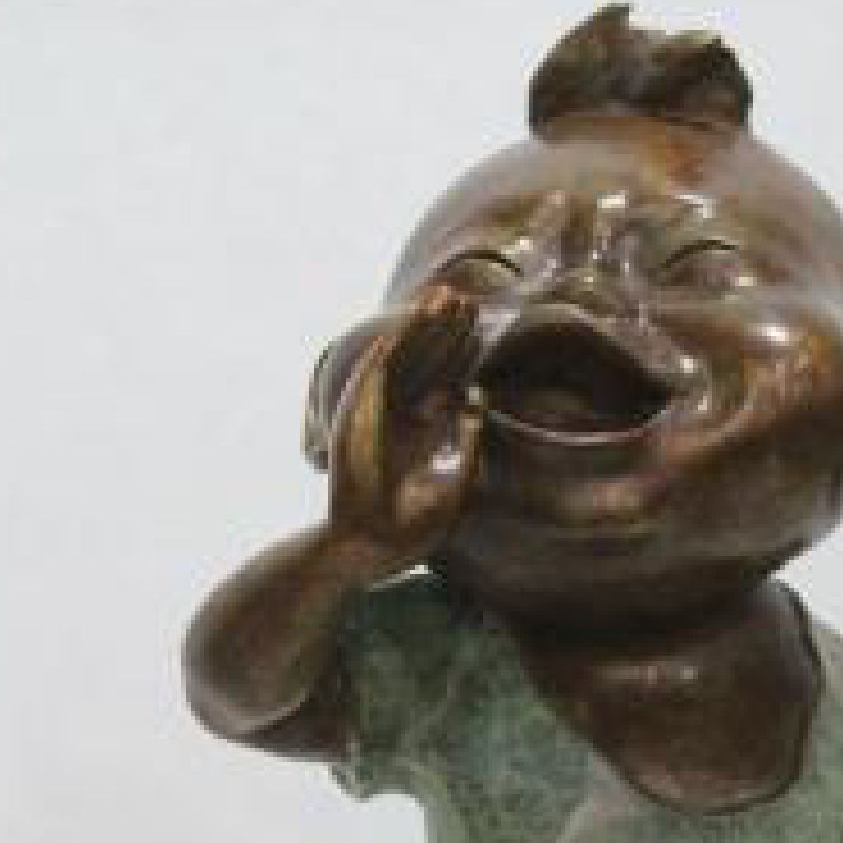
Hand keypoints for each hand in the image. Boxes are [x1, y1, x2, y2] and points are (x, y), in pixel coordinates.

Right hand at [326, 287, 484, 562]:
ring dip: (424, 327)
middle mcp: (401, 417)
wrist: (370, 546)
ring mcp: (378, 412)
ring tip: (447, 296)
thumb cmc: (412, 529)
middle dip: (449, 333)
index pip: (447, 383)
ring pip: (405, 359)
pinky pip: (377, 367)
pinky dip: (396, 342)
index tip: (486, 331)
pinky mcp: (357, 412)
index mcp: (423, 433)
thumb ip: (469, 440)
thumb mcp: (456, 482)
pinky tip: (416, 316)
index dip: (465, 357)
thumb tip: (478, 394)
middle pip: (429, 364)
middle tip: (471, 302)